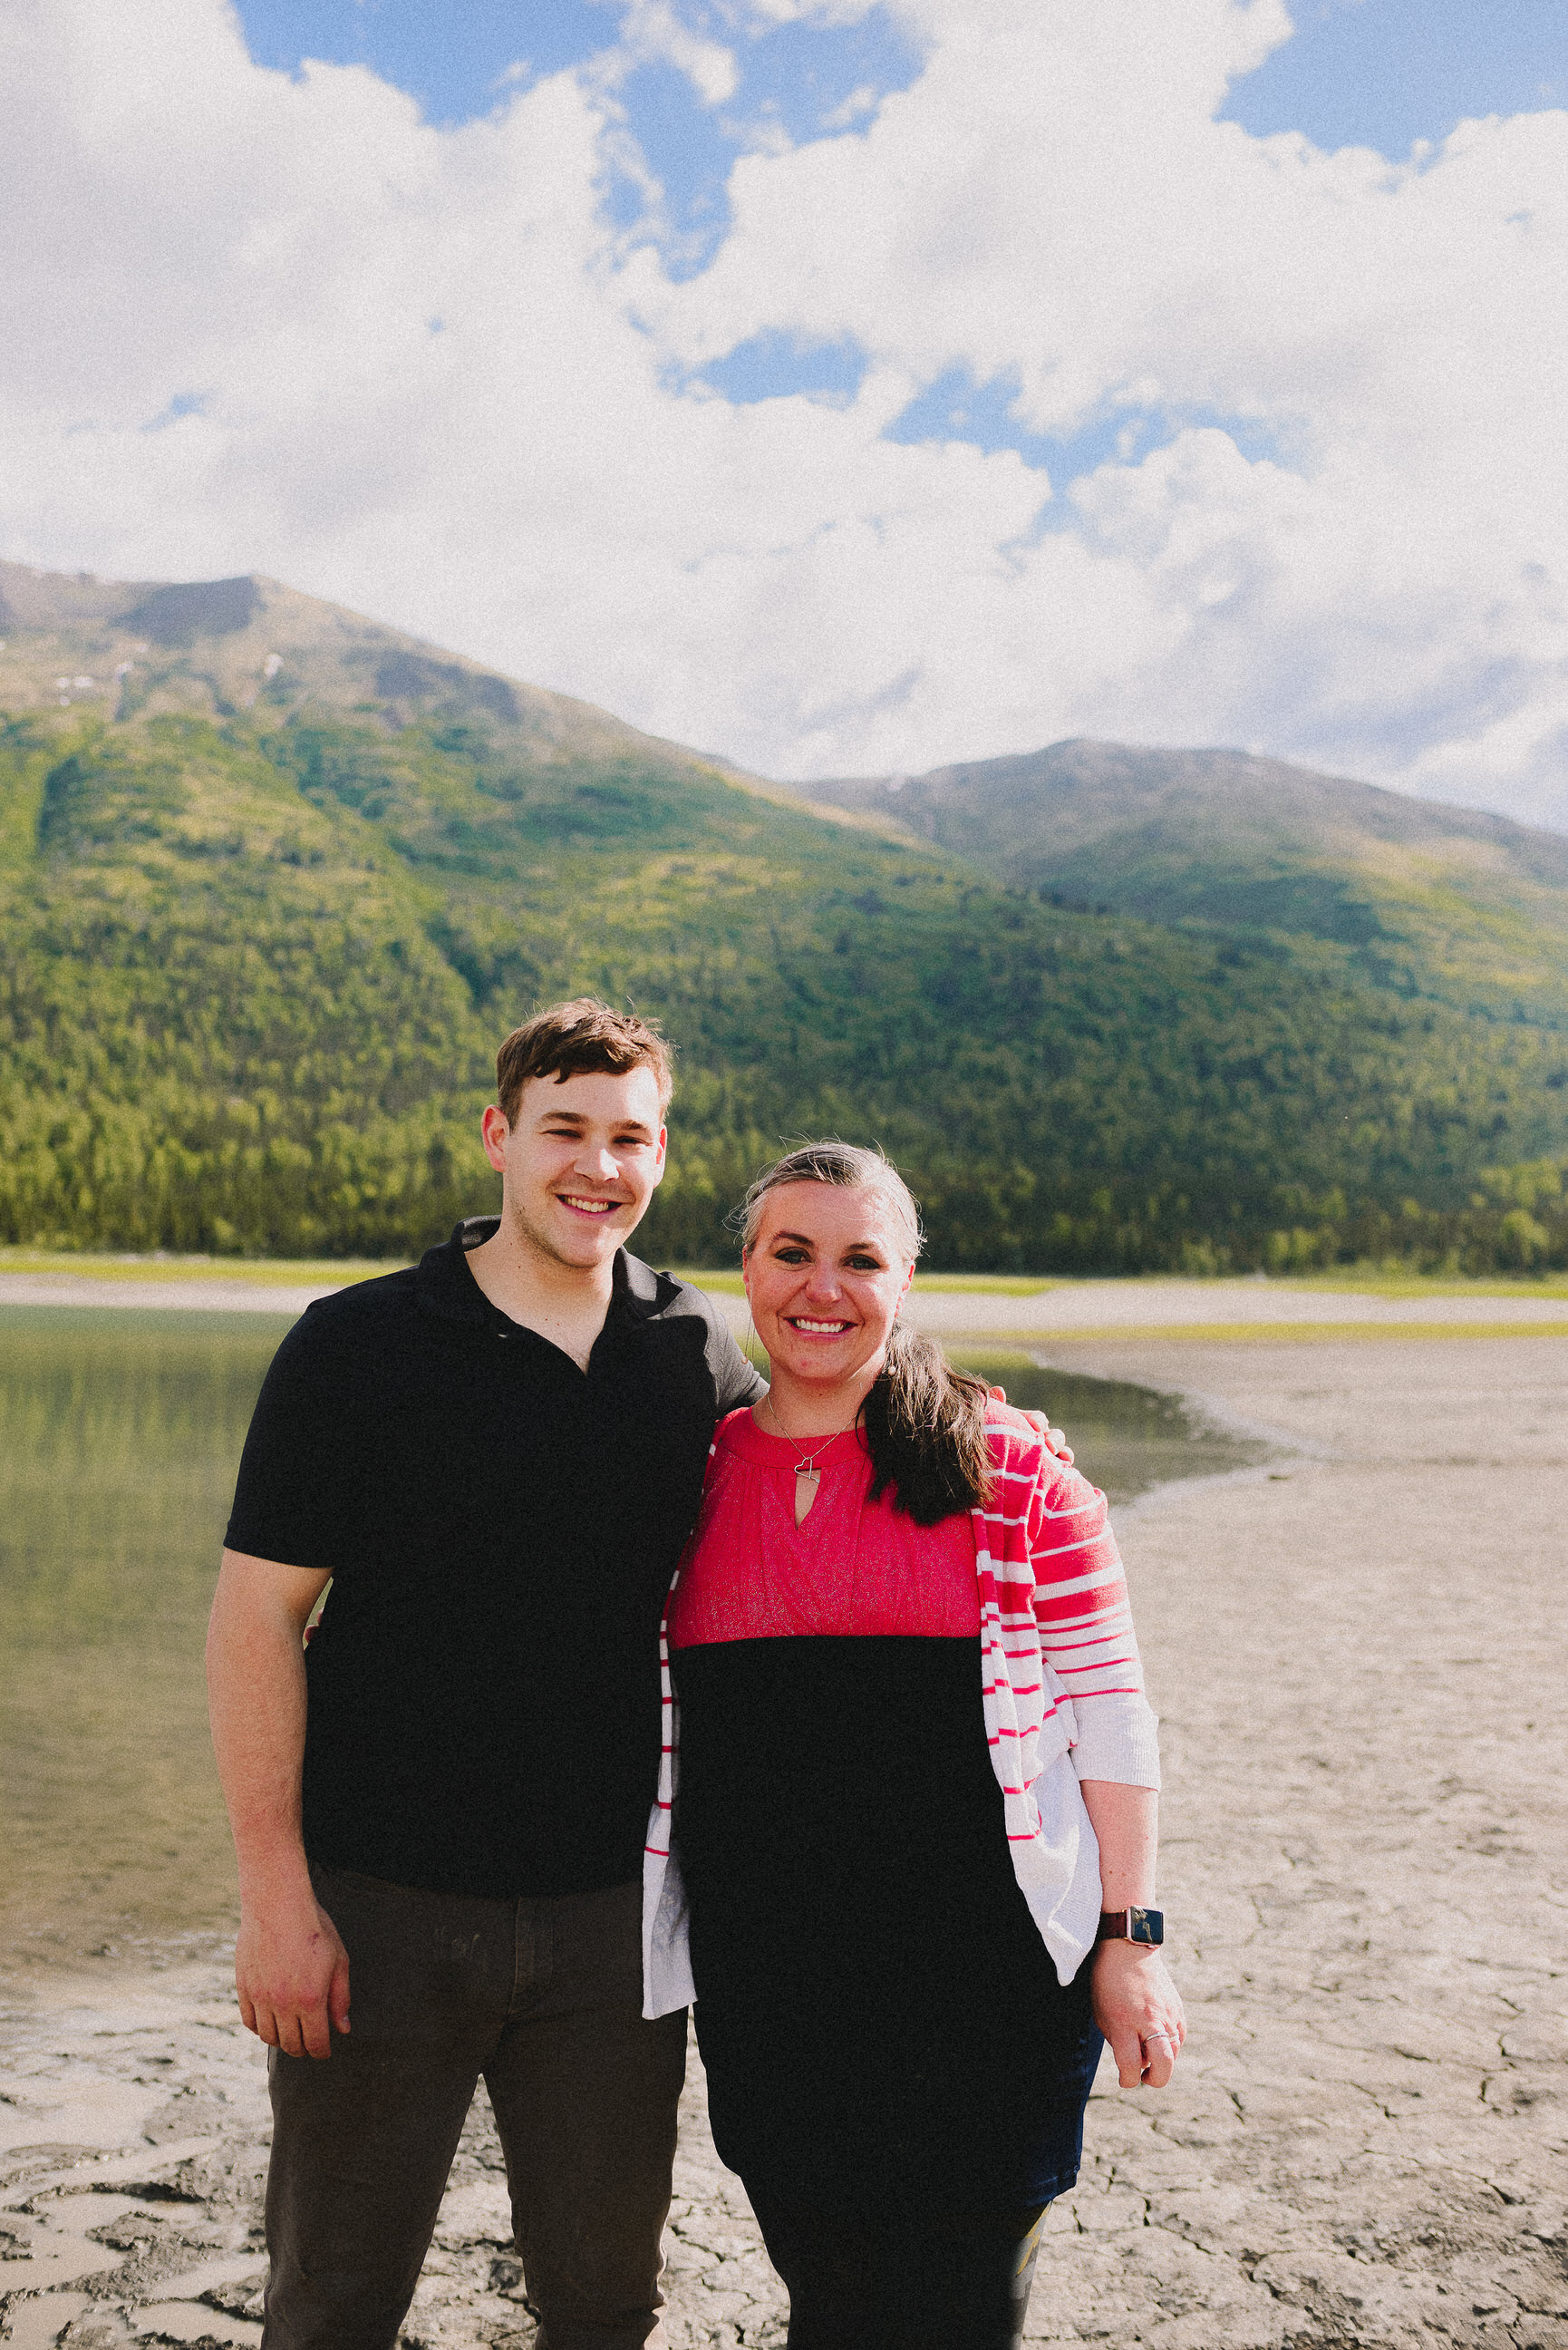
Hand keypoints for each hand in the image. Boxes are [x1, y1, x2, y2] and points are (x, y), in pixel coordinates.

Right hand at [235, 1893, 350, 2059]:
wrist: (277, 1904)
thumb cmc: (313, 1928)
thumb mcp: (338, 1960)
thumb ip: (340, 1997)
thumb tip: (343, 2028)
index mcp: (311, 1999)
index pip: (315, 2043)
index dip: (322, 2052)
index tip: (325, 2052)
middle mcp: (283, 2003)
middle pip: (291, 2045)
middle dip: (304, 2049)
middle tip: (310, 2042)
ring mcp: (261, 1997)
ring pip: (269, 2037)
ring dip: (282, 2041)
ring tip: (291, 2033)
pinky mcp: (244, 1988)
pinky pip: (250, 2021)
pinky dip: (260, 2028)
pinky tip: (271, 2021)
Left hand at [986, 1387, 1073, 1463]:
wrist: (986, 1469)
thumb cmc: (989, 1439)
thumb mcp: (989, 1423)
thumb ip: (994, 1406)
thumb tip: (999, 1390)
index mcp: (1027, 1426)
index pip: (1037, 1419)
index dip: (1037, 1420)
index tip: (1036, 1426)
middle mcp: (1041, 1439)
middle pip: (1054, 1435)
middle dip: (1054, 1439)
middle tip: (1049, 1445)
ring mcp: (1047, 1456)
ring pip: (1062, 1450)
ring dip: (1064, 1451)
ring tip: (1060, 1457)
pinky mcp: (1050, 1472)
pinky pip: (1063, 1468)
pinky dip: (1067, 1465)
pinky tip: (1066, 1467)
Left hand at [1090, 1941, 1184, 2087]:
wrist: (1127, 1948)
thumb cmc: (1108, 1981)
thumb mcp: (1102, 2013)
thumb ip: (1118, 2042)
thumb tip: (1135, 2063)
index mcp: (1124, 2021)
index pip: (1131, 2065)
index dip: (1127, 2080)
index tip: (1124, 2079)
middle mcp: (1149, 2020)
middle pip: (1164, 2065)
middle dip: (1155, 2079)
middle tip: (1145, 2077)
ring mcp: (1167, 2014)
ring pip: (1174, 2053)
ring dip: (1162, 2060)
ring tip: (1147, 2052)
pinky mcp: (1178, 2008)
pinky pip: (1179, 2037)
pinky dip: (1170, 2044)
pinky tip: (1157, 2036)